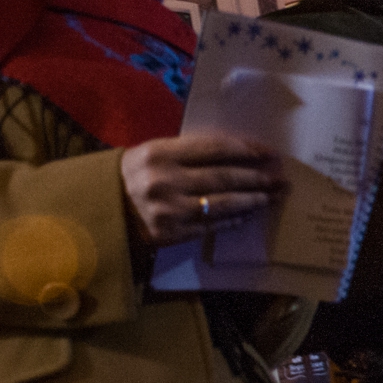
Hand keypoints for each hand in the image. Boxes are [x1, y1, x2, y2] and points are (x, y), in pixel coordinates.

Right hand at [121, 133, 283, 247]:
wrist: (102, 208)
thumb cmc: (134, 174)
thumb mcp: (154, 152)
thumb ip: (189, 151)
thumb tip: (238, 152)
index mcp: (160, 154)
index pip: (215, 148)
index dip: (246, 150)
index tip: (270, 153)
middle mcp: (165, 181)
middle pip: (224, 177)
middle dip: (257, 177)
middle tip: (280, 178)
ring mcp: (169, 210)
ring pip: (222, 204)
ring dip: (252, 200)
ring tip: (271, 197)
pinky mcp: (172, 233)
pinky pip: (211, 226)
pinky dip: (233, 220)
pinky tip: (249, 215)